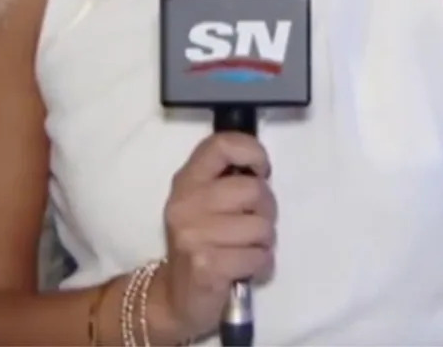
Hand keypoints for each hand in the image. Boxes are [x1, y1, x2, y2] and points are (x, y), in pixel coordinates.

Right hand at [154, 133, 276, 342]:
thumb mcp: (203, 202)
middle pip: (253, 189)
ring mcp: (194, 235)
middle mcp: (186, 202)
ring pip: (261, 226)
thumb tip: (262, 169)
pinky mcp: (207, 267)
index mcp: (187, 179)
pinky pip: (258, 257)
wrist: (175, 297)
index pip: (222, 145)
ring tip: (250, 248)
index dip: (252, 151)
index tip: (262, 171)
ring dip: (265, 241)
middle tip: (257, 222)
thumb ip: (225, 179)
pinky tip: (248, 269)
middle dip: (268, 208)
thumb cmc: (200, 242)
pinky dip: (262, 265)